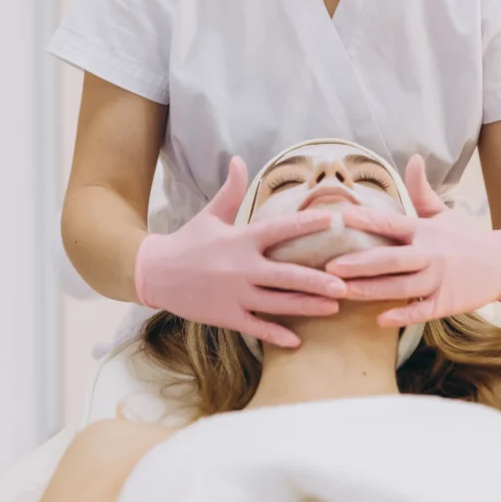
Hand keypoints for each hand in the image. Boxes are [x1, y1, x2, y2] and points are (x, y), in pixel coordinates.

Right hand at [134, 157, 348, 347]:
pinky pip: (256, 327)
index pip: (279, 229)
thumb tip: (239, 159)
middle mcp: (241, 268)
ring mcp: (235, 295)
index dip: (306, 224)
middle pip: (286, 275)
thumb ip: (230, 190)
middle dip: (317, 281)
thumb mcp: (210, 214)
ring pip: (278, 304)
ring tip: (334, 308)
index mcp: (240, 240)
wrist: (155, 273)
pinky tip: (298, 342)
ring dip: (307, 307)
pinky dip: (276, 335)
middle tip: (345, 285)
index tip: (333, 220)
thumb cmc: (188, 241)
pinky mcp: (227, 316)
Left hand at [326, 155, 500, 326]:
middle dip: (360, 263)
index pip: (391, 222)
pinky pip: (421, 311)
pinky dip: (402, 315)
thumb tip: (413, 157)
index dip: (367, 219)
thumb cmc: (463, 237)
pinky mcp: (446, 303)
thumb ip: (421, 189)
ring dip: (370, 290)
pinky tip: (380, 320)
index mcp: (423, 230)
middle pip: (391, 259)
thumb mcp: (441, 212)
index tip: (342, 216)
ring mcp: (438, 280)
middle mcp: (429, 254)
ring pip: (400, 287)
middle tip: (330, 266)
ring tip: (342, 292)